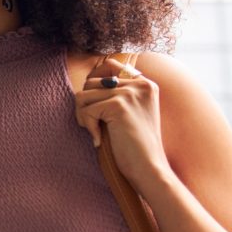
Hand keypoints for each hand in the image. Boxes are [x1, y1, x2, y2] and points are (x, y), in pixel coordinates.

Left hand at [74, 57, 169, 187]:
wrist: (149, 167)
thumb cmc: (135, 145)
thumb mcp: (129, 113)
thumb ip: (115, 94)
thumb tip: (87, 81)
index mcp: (145, 84)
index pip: (110, 64)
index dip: (93, 79)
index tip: (90, 102)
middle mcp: (140, 84)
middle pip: (90, 82)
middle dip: (84, 104)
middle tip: (92, 124)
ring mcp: (130, 93)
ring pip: (83, 95)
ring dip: (82, 115)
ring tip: (95, 131)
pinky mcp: (119, 105)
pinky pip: (86, 110)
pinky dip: (88, 126)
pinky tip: (99, 139)